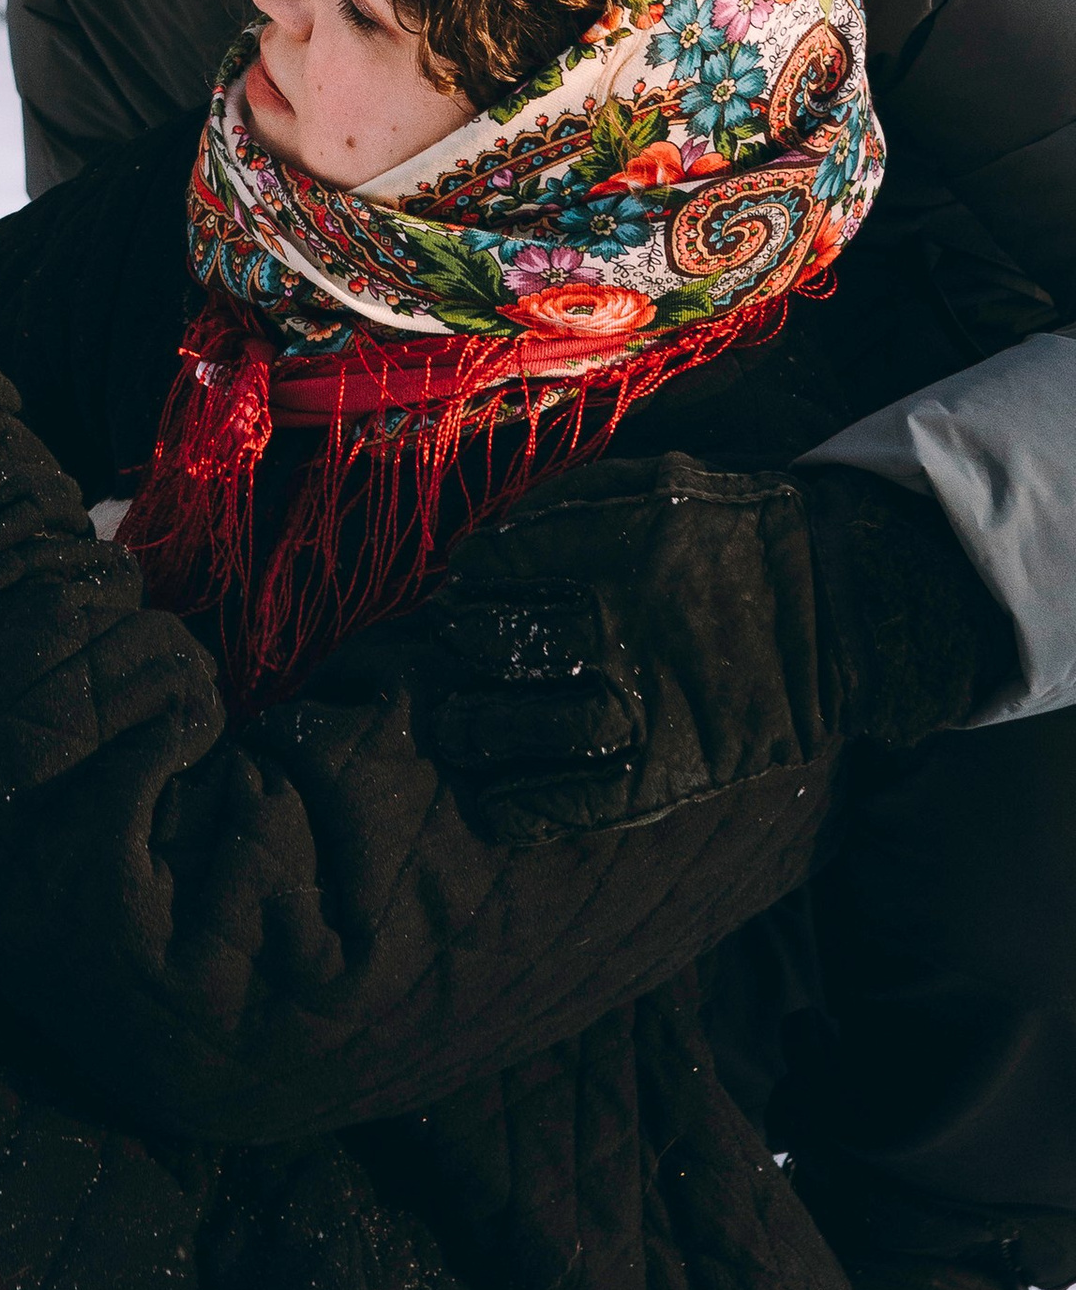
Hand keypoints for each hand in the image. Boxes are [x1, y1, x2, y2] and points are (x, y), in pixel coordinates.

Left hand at [420, 456, 937, 842]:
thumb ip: (577, 502)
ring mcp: (652, 705)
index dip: (476, 573)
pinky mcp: (674, 770)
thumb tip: (491, 537)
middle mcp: (631, 627)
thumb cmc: (739, 532)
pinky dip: (525, 808)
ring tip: (450, 723)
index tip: (463, 582)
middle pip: (512, 643)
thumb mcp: (664, 481)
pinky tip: (489, 800)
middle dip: (463, 645)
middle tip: (446, 646)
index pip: (511, 560)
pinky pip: (584, 801)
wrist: (843, 606)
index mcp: (627, 547)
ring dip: (475, 727)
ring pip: (533, 725)